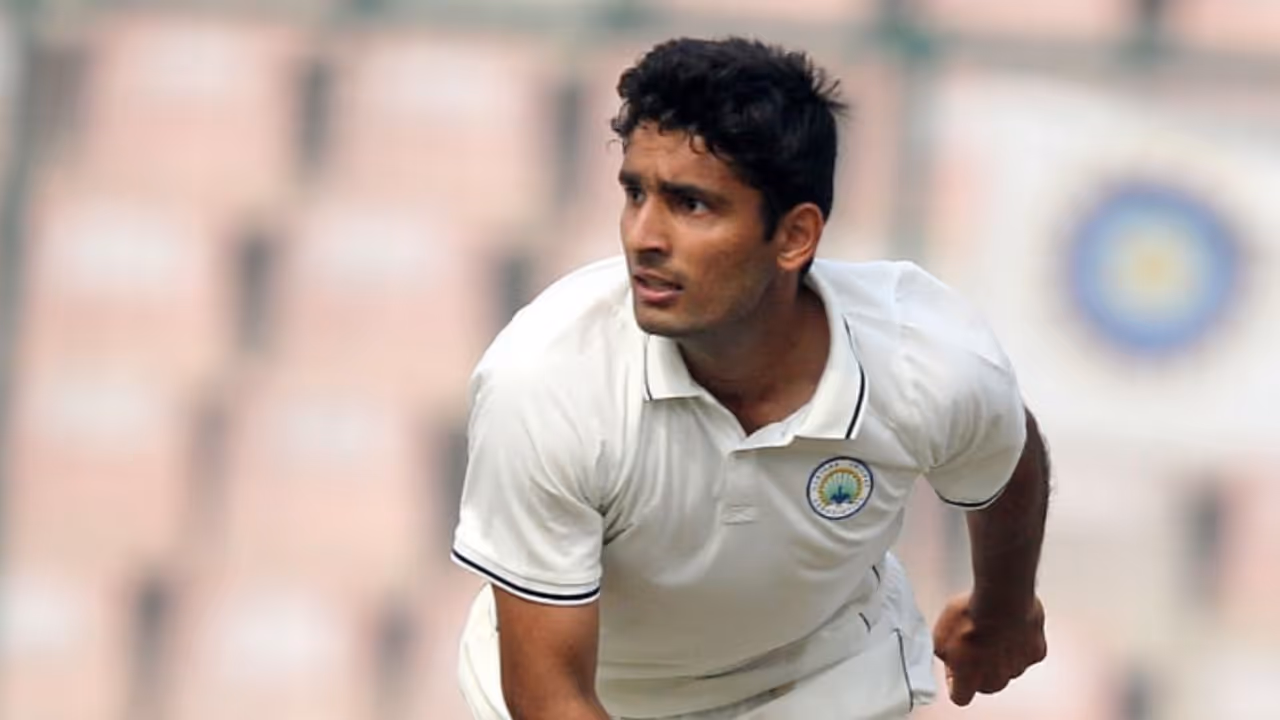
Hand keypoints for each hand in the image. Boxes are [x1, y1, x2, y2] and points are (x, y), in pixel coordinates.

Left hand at [931, 594, 1046, 705]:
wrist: (1002, 600)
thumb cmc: (970, 616)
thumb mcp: (940, 634)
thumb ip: (945, 652)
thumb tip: (949, 655)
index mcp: (969, 679)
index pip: (960, 697)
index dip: (955, 682)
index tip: (954, 670)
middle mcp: (996, 680)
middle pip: (986, 683)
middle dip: (980, 667)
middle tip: (974, 644)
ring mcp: (1018, 667)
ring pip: (1008, 668)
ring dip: (1001, 654)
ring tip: (993, 629)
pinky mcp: (1036, 652)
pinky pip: (1026, 652)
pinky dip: (1020, 641)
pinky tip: (1011, 624)